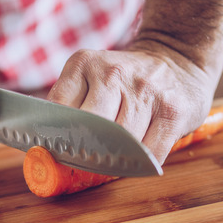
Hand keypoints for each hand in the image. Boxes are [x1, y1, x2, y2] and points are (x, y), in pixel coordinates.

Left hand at [46, 40, 216, 162]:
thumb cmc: (127, 81)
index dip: (57, 138)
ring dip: (115, 161)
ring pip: (120, 144)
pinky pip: (151, 152)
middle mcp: (114, 73)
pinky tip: (138, 159)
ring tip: (112, 161)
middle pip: (90, 130)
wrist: (179, 59)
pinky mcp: (173, 110)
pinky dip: (141, 164)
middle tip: (85, 164)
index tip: (57, 153)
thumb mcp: (92, 76)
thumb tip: (43, 149)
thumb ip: (69, 104)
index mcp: (85, 63)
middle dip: (85, 153)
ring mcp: (146, 90)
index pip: (60, 110)